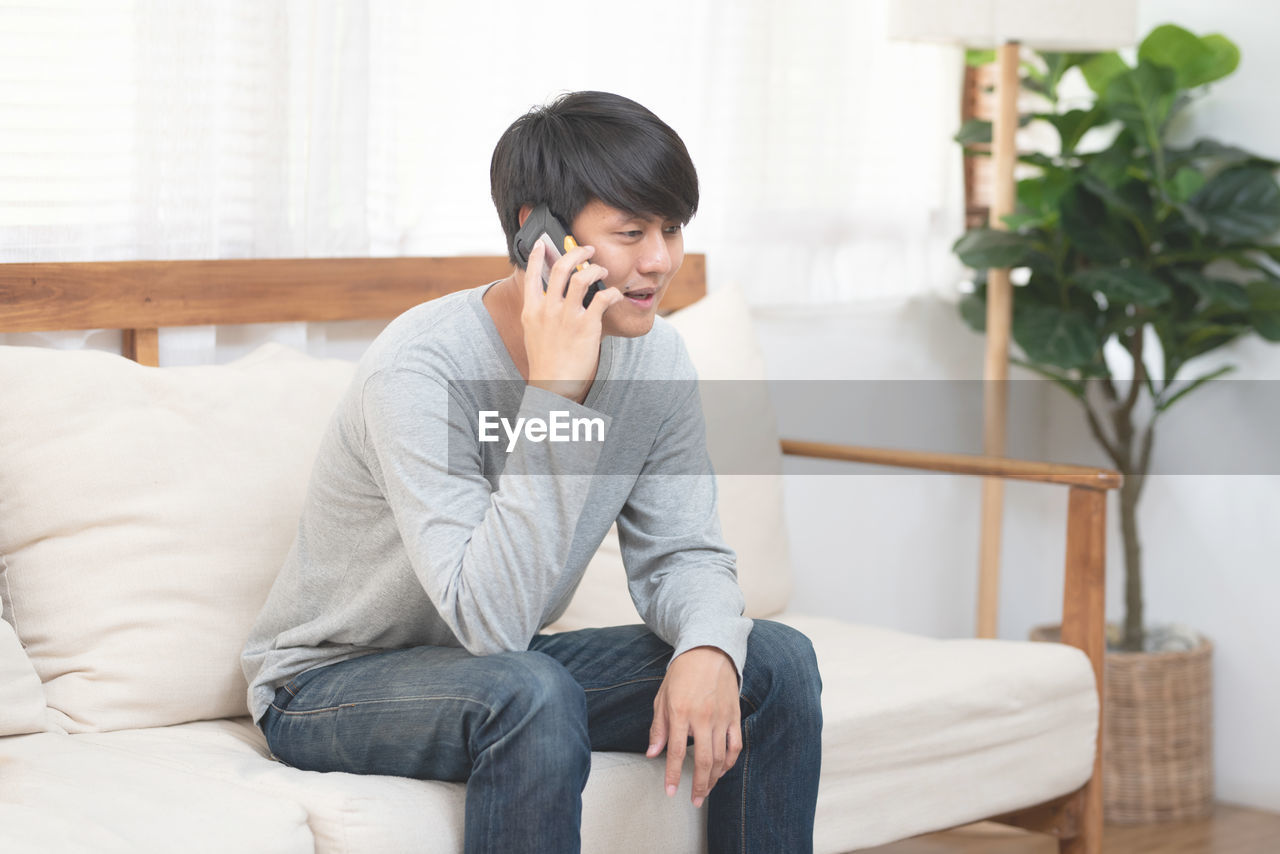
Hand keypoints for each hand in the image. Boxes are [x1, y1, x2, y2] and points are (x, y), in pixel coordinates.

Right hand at [521, 240, 624, 404]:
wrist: (553, 386)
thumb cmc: (546, 362)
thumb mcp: (534, 334)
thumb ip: (540, 314)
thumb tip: (549, 298)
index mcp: (532, 310)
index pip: (532, 274)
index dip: (539, 255)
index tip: (543, 243)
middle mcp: (548, 309)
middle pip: (561, 267)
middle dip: (576, 252)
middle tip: (588, 250)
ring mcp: (566, 316)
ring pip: (582, 277)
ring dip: (595, 269)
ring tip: (602, 271)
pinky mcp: (586, 326)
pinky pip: (602, 299)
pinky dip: (612, 293)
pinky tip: (615, 295)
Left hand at [646, 646, 741, 807]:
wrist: (709, 651)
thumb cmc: (682, 674)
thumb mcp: (662, 697)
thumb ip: (659, 728)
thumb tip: (652, 754)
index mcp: (681, 712)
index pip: (675, 752)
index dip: (672, 775)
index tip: (670, 792)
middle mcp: (702, 717)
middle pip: (702, 761)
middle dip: (698, 785)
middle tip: (694, 801)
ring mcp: (721, 717)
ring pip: (720, 757)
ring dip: (713, 778)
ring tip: (705, 790)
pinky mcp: (734, 716)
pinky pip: (735, 746)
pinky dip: (729, 762)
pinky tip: (721, 771)